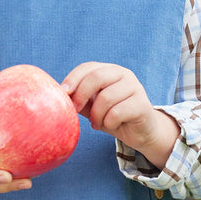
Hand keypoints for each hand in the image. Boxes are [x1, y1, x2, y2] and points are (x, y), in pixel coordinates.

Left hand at [61, 62, 179, 169]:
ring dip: (96, 115)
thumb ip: (79, 99)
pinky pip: (117, 112)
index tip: (63, 94)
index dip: (73, 79)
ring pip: (106, 97)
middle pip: (96, 77)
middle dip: (81, 95)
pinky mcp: (142, 105)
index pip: (87, 67)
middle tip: (75, 110)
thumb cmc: (113, 116)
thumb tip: (58, 96)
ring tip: (96, 124)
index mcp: (110, 70)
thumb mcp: (92, 106)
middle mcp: (124, 74)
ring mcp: (135, 88)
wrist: (140, 132)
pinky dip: (108, 122)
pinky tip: (110, 125)